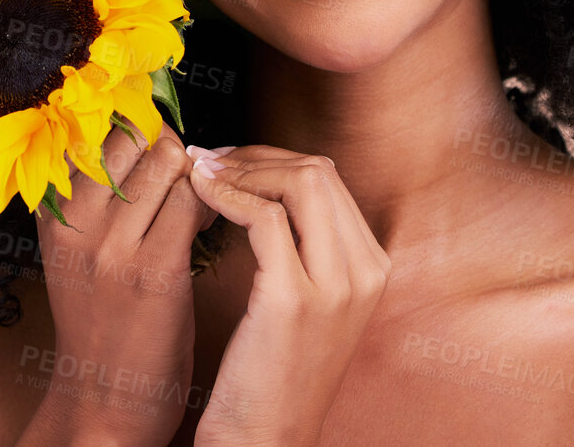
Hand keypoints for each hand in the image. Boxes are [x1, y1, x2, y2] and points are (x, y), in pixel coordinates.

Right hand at [30, 122, 219, 446]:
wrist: (101, 402)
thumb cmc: (100, 323)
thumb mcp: (76, 251)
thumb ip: (96, 197)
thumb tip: (147, 133)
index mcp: (52, 211)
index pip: (94, 129)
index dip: (137, 127)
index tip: (158, 146)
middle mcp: (75, 221)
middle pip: (133, 136)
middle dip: (170, 144)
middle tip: (189, 170)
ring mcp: (112, 247)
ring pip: (167, 163)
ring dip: (198, 171)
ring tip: (206, 194)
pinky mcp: (153, 273)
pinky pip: (194, 202)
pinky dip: (214, 200)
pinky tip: (216, 218)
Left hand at [185, 145, 391, 446]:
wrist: (264, 440)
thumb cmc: (270, 371)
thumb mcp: (306, 302)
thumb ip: (302, 244)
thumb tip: (263, 177)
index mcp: (373, 268)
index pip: (329, 177)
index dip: (273, 159)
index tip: (228, 161)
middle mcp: (367, 273)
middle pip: (318, 171)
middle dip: (256, 155)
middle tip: (209, 159)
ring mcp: (336, 287)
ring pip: (300, 183)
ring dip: (240, 168)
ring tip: (200, 173)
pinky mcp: (293, 301)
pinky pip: (264, 218)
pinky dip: (228, 195)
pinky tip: (200, 196)